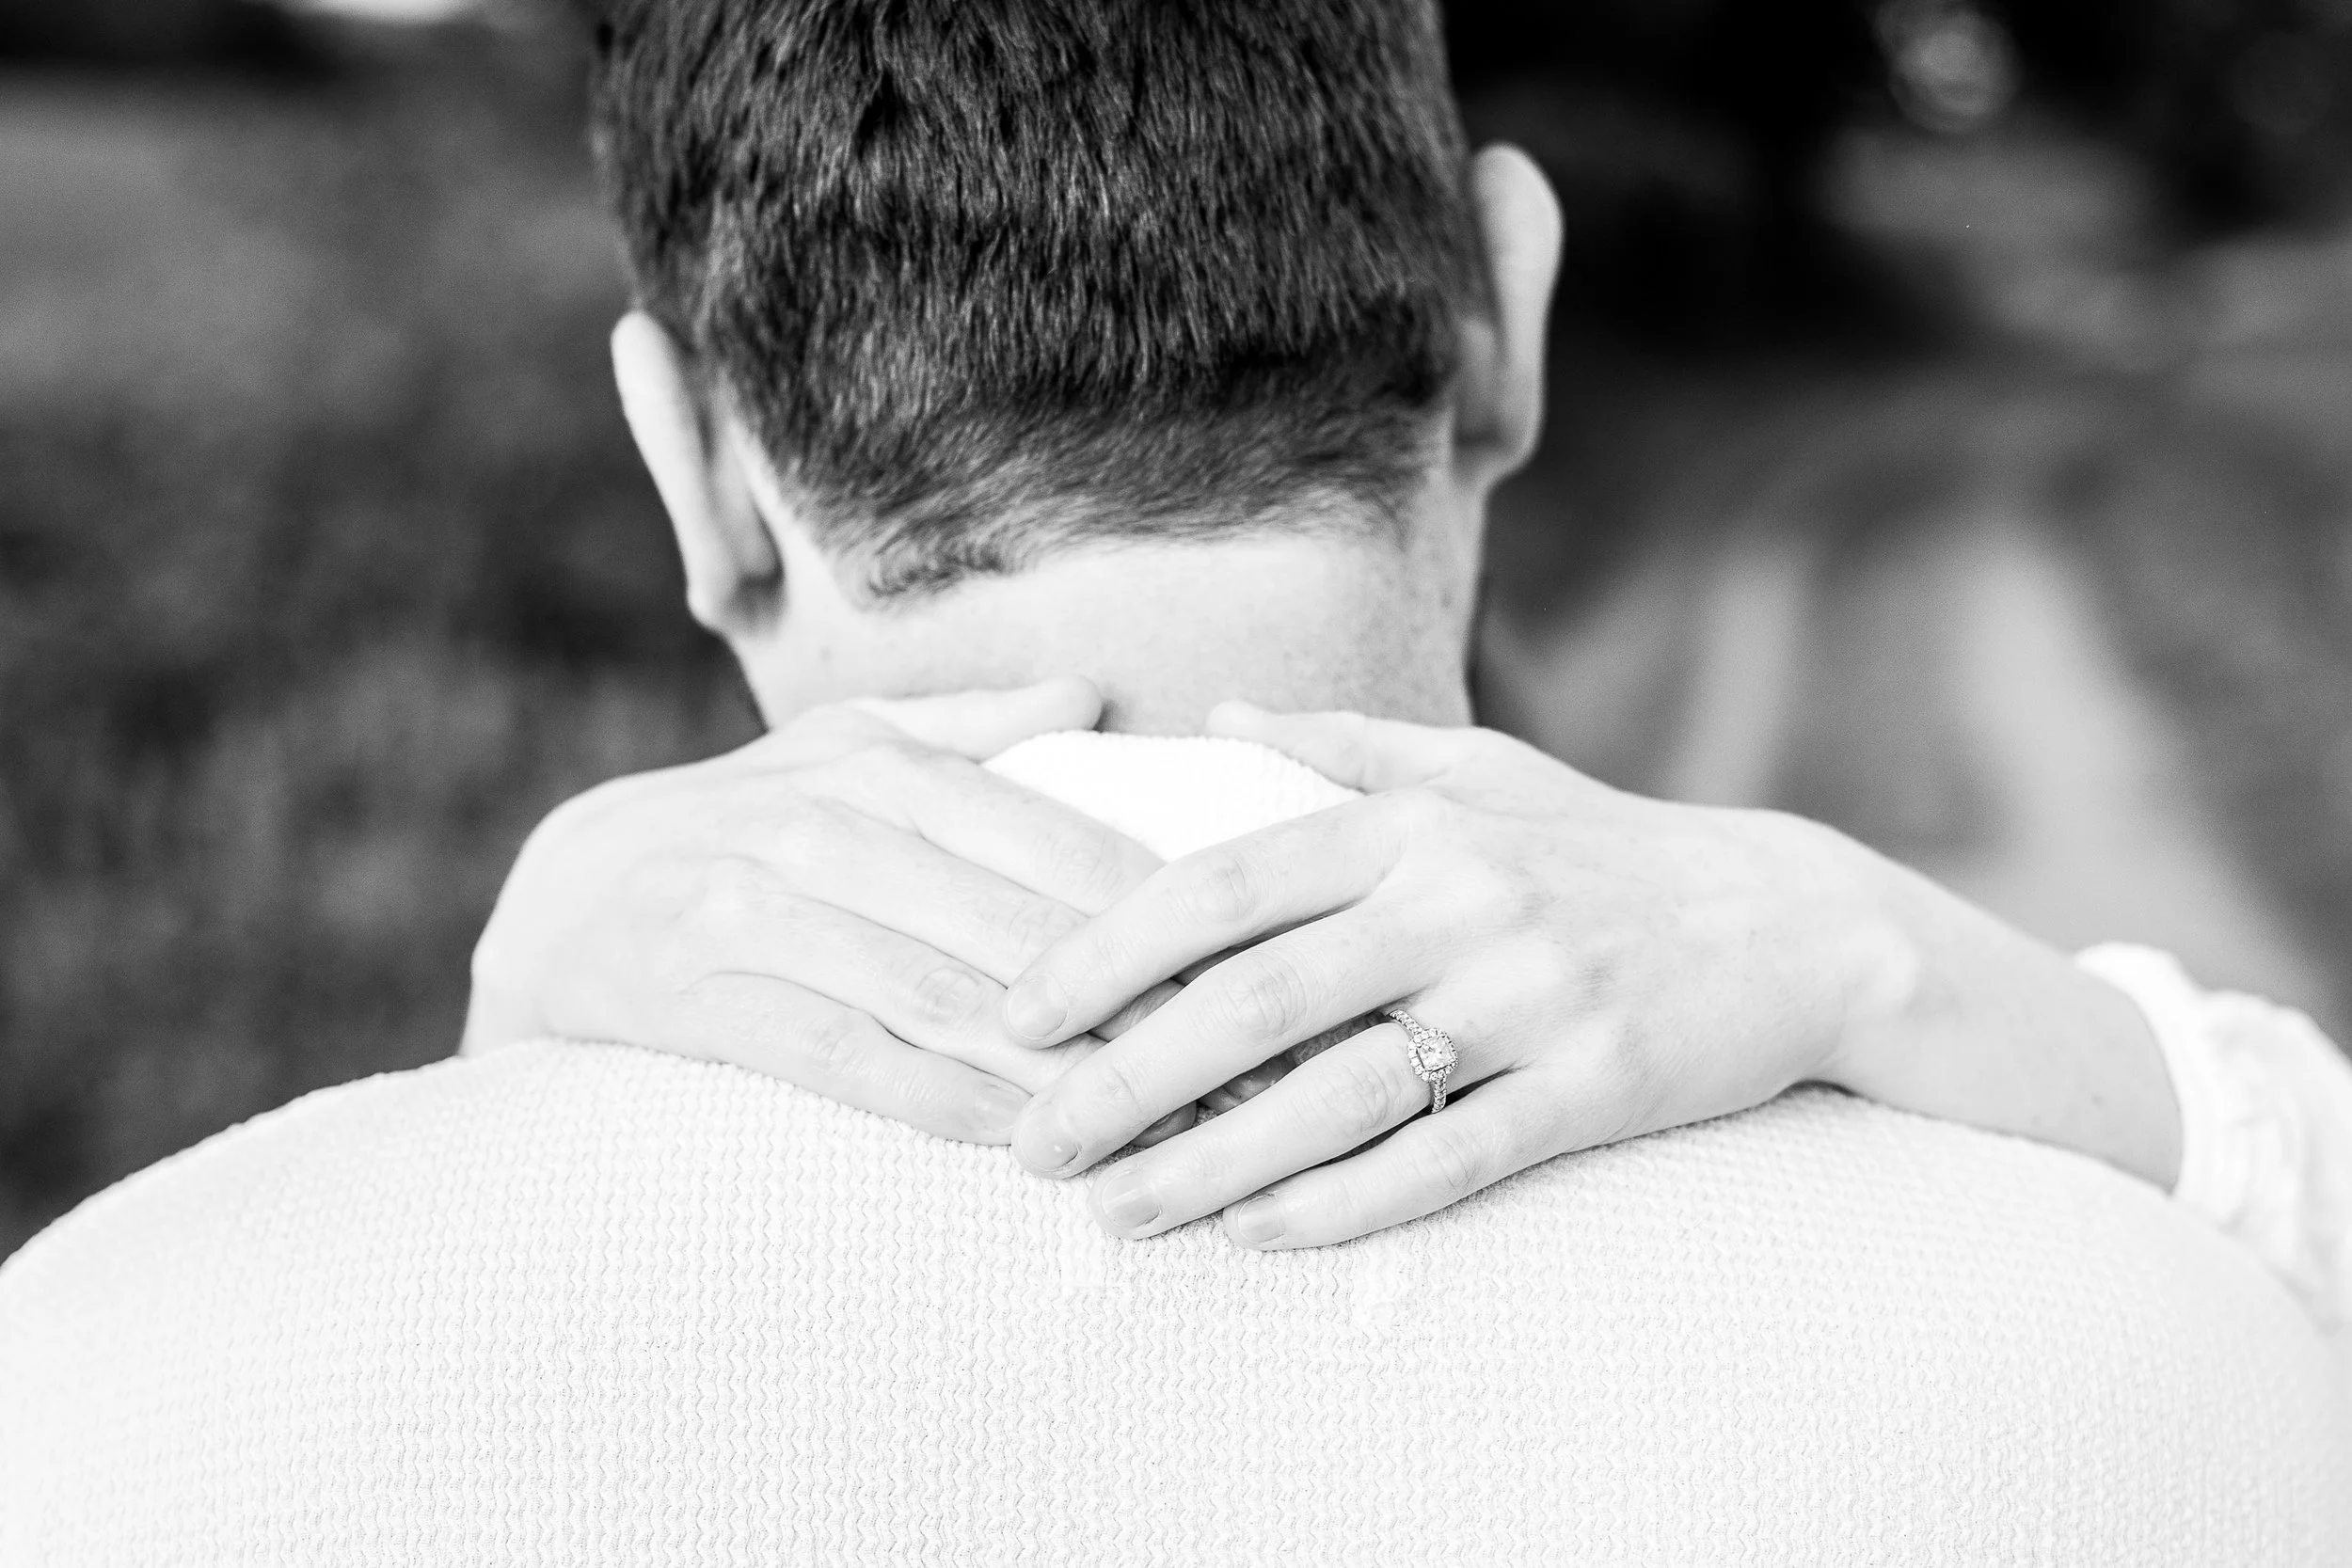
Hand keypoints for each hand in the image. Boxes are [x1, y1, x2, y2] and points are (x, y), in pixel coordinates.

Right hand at [465, 678, 1165, 1142]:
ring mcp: (747, 909)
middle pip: (1007, 923)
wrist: (558, 898)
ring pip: (931, 993)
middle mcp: (819, 824)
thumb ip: (968, 725)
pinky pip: (833, 1056)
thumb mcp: (840, 746)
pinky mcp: (690, 995)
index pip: (1047, 837)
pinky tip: (1011, 1140)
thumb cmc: (739, 821)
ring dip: (1050, 1065)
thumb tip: (1092, 690)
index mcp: (878, 763)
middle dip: (1129, 1000)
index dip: (1155, 909)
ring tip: (1150, 1117)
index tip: (1244, 968)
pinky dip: (928, 1100)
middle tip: (1231, 1064)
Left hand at [999, 704, 2178, 1247]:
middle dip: (1125, 1080)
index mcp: (1411, 820)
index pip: (1223, 884)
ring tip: (1119, 1214)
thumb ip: (1342, 749)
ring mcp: (1530, 996)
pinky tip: (1260, 1235)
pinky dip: (1346, 1203)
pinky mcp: (1593, 1086)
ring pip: (1337, 1096)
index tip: (1020, 1014)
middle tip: (1033, 1145)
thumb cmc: (1602, 850)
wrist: (1792, 922)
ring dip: (1212, 1165)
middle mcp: (1459, 898)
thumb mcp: (1480, 770)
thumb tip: (1212, 718)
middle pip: (1253, 999)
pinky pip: (1448, 1158)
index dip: (1107, 951)